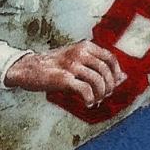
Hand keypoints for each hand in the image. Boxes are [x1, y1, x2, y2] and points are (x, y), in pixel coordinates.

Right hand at [4, 40, 125, 108]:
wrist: (26, 68)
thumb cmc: (52, 65)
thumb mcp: (75, 59)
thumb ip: (96, 65)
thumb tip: (122, 77)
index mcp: (84, 46)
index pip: (110, 58)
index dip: (116, 73)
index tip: (114, 84)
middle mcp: (80, 53)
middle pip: (106, 71)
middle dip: (109, 86)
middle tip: (104, 95)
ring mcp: (71, 65)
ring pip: (98, 81)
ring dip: (100, 95)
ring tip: (94, 100)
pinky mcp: (63, 78)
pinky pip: (85, 90)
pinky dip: (90, 99)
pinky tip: (87, 103)